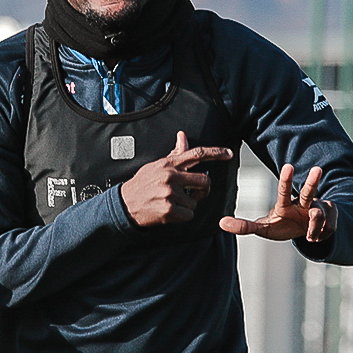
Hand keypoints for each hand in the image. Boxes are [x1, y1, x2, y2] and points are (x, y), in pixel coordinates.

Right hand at [119, 131, 234, 226]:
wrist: (124, 204)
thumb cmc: (142, 184)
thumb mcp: (156, 166)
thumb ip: (174, 155)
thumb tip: (182, 136)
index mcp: (169, 164)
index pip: (196, 154)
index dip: (215, 153)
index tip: (228, 154)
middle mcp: (170, 177)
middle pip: (204, 180)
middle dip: (203, 189)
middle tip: (196, 193)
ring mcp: (170, 194)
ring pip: (195, 201)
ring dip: (187, 205)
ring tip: (172, 203)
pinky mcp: (169, 210)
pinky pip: (189, 214)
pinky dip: (183, 216)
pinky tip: (170, 212)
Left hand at [220, 163, 336, 242]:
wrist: (305, 232)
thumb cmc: (282, 225)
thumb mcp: (263, 228)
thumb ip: (244, 226)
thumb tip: (220, 223)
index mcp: (285, 204)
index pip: (284, 190)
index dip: (286, 179)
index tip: (288, 165)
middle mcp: (303, 203)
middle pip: (308, 191)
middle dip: (312, 181)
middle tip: (317, 169)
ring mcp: (318, 211)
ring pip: (320, 213)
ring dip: (316, 224)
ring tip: (310, 237)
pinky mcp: (330, 222)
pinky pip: (328, 229)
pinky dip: (322, 236)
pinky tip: (317, 238)